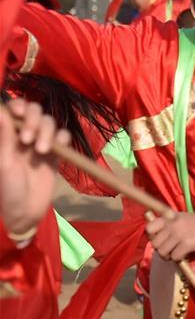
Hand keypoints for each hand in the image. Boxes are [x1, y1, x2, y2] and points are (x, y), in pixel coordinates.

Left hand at [0, 99, 69, 236]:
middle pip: (35, 112)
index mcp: (8, 136)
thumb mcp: (5, 163)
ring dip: (47, 132)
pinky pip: (64, 137)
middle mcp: (24, 135)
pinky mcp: (57, 154)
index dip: (19, 106)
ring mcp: (41, 143)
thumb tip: (2, 110)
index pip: (15, 110)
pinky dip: (62, 139)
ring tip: (41, 150)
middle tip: (28, 138)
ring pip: (49, 123)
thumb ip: (5, 136)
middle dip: (33, 120)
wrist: (26, 212)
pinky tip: (57, 149)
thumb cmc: (8, 189)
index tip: (19, 113)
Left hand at [145, 211, 194, 260]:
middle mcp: (172, 224)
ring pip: (162, 252)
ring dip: (169, 255)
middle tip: (171, 249)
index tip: (161, 238)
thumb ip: (168, 224)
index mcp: (170, 217)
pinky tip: (186, 253)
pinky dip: (179, 258)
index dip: (152, 236)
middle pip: (155, 244)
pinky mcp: (188, 243)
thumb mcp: (182, 218)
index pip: (149, 228)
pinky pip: (175, 257)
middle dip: (162, 249)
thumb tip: (154, 239)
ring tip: (178, 252)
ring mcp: (180, 234)